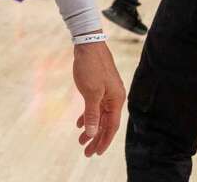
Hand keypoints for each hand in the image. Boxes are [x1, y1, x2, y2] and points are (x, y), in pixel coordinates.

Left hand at [72, 39, 124, 156]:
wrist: (88, 44)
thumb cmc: (91, 66)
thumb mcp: (90, 93)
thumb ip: (92, 114)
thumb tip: (93, 133)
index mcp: (116, 100)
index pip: (111, 126)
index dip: (104, 141)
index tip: (96, 153)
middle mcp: (114, 98)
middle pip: (106, 123)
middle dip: (96, 138)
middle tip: (86, 152)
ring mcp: (106, 92)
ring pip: (100, 116)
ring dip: (91, 128)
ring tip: (81, 141)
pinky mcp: (98, 87)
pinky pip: (95, 106)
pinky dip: (88, 115)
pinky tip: (79, 123)